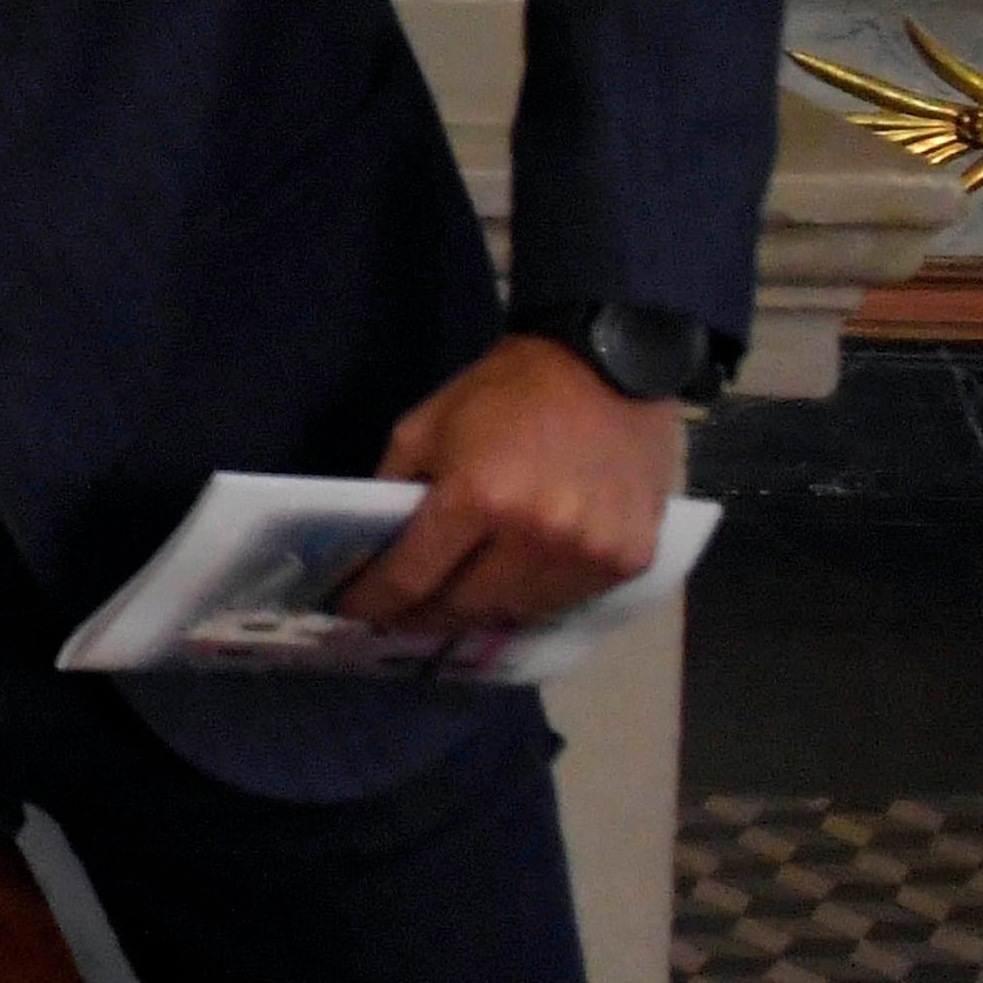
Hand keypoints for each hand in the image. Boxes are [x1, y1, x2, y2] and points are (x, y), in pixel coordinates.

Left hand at [332, 335, 679, 632]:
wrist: (607, 365)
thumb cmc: (505, 392)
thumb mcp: (425, 427)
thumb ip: (394, 488)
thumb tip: (373, 548)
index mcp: (477, 497)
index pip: (411, 578)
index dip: (374, 602)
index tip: (352, 611)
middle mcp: (536, 535)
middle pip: (463, 609)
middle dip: (422, 617)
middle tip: (399, 617)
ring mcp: (588, 554)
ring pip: (515, 613)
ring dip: (477, 612)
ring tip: (451, 604)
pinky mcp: (630, 561)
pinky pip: (565, 602)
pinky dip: (531, 599)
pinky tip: (510, 583)